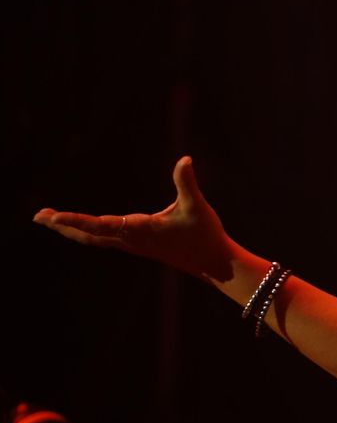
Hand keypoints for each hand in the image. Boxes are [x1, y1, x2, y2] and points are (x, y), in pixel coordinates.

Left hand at [33, 156, 237, 280]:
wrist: (212, 263)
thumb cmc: (205, 234)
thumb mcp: (197, 206)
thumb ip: (187, 183)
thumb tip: (185, 159)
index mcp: (141, 230)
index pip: (101, 225)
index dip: (76, 220)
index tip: (53, 218)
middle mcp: (131, 239)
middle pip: (89, 233)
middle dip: (64, 225)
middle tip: (38, 216)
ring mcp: (132, 244)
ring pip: (93, 237)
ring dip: (70, 228)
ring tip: (49, 220)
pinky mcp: (136, 244)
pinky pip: (102, 238)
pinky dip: (85, 231)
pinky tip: (78, 227)